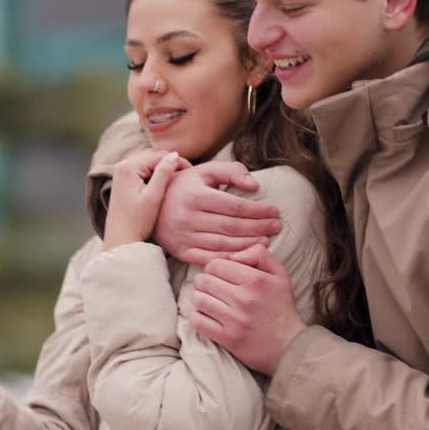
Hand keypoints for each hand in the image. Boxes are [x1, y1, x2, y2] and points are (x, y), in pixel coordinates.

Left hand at [104, 150, 188, 250]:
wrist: (120, 239)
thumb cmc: (137, 221)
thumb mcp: (153, 196)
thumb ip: (163, 173)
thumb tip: (174, 155)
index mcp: (128, 167)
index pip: (159, 155)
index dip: (178, 161)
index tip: (192, 172)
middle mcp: (122, 165)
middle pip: (153, 157)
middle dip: (170, 164)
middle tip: (187, 176)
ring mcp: (121, 173)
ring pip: (149, 163)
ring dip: (163, 169)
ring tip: (178, 181)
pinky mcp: (123, 181)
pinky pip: (143, 171)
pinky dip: (154, 175)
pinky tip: (165, 186)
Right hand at [152, 161, 282, 265]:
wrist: (151, 205)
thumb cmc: (184, 186)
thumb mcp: (205, 171)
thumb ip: (231, 171)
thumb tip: (254, 186)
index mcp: (195, 196)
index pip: (234, 206)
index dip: (258, 210)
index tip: (274, 210)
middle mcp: (187, 218)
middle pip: (231, 227)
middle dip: (258, 227)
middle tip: (277, 226)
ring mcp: (183, 237)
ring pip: (223, 245)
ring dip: (249, 244)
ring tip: (267, 240)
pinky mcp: (181, 251)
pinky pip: (210, 259)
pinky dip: (230, 259)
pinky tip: (246, 254)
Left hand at [190, 243, 304, 374]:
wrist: (289, 345)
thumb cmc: (281, 306)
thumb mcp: (279, 274)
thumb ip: (259, 254)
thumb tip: (233, 255)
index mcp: (255, 280)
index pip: (215, 264)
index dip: (215, 268)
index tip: (221, 275)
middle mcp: (244, 298)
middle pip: (203, 280)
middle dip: (205, 282)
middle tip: (213, 288)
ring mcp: (234, 320)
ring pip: (198, 299)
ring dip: (201, 299)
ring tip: (211, 302)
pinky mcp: (227, 338)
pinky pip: (197, 321)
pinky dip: (198, 317)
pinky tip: (208, 316)